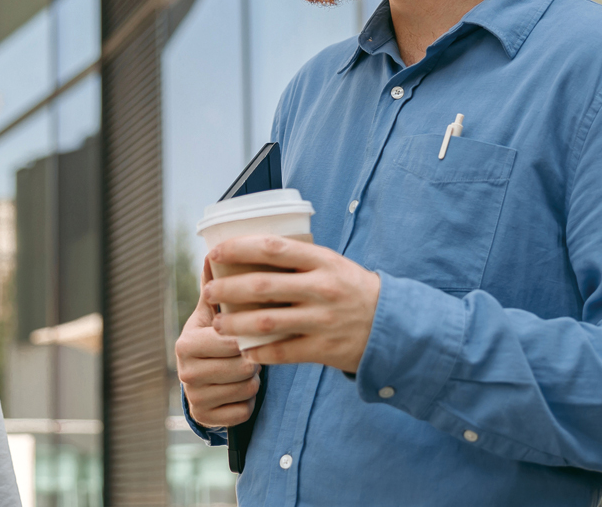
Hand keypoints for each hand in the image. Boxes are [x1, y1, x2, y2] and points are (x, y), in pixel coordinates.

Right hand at [176, 260, 260, 427]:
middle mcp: (184, 372)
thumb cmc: (214, 338)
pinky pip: (242, 411)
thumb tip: (212, 251)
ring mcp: (193, 397)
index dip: (245, 339)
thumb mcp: (211, 314)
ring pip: (245, 389)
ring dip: (252, 380)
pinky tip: (239, 391)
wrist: (204, 379)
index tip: (246, 335)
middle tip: (247, 354)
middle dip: (251, 360)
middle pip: (240, 367)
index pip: (229, 341)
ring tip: (244, 370)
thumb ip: (214, 286)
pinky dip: (247, 402)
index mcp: (186, 342)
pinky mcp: (205, 418)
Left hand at [200, 235, 380, 372]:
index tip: (216, 253)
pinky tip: (244, 350)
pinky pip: (281, 352)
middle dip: (227, 290)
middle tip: (209, 293)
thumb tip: (250, 254)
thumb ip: (298, 260)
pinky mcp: (322, 349)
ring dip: (234, 324)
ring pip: (265, 322)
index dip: (239, 248)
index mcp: (322, 261)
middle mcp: (321, 288)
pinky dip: (258, 352)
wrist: (392, 325)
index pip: (272, 248)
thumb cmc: (352, 289)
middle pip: (262, 286)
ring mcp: (321, 320)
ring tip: (218, 324)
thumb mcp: (332, 264)